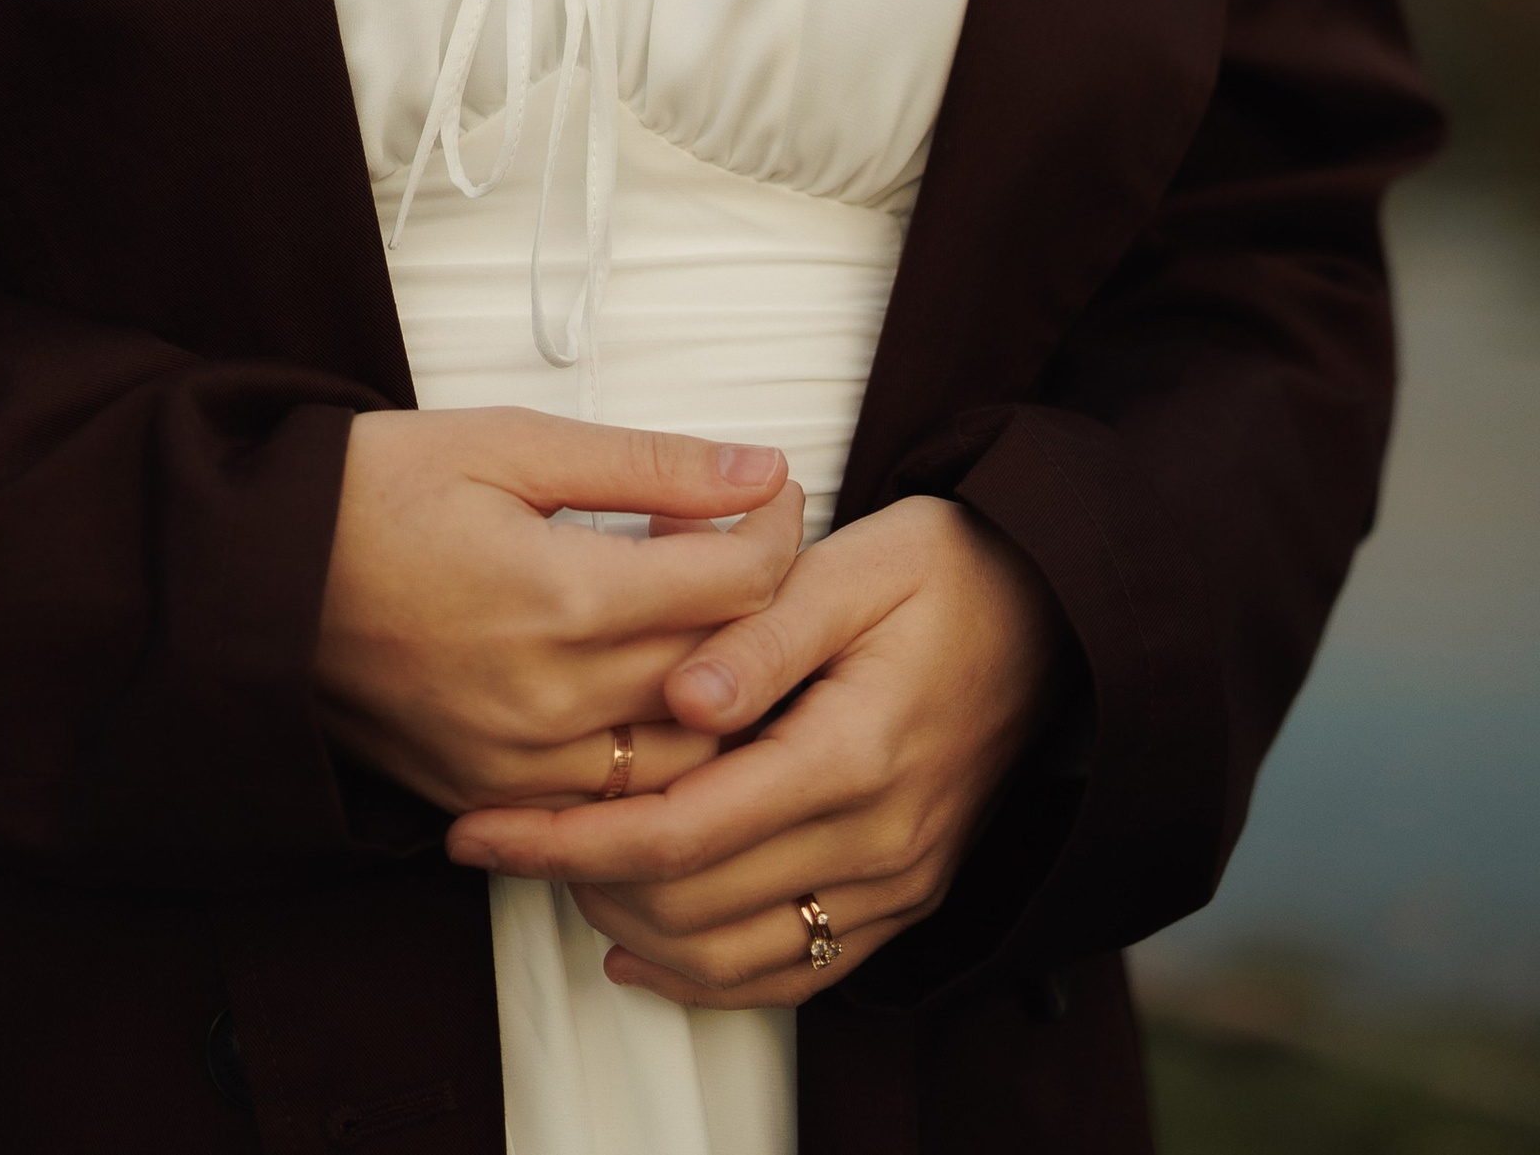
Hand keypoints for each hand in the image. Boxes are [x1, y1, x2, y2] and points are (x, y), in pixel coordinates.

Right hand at [315, 410, 803, 815]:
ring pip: (683, 762)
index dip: (775, 529)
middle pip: (723, 676)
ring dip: (716, 698)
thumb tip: (759, 468)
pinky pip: (610, 804)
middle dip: (761, 607)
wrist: (252, 577)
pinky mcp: (488, 797)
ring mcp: (518, 765)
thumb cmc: (372, 491)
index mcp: (562, 597)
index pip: (735, 585)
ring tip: (702, 623)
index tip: (770, 492)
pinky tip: (641, 689)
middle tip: (747, 547)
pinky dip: (649, 756)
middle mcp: (550, 701)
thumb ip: (646, 462)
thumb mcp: (510, 442)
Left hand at [445, 494, 1062, 1005]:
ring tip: (556, 873)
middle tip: (497, 838)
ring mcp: (896, 882)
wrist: (1058, 614)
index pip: (681, 832)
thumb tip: (680, 696)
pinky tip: (640, 947)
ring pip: (736, 960)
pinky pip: (797, 975)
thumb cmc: (946, 570)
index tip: (481, 824)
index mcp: (853, 752)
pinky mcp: (904, 899)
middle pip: (693, 907)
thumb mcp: (853, 564)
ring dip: (632, 931)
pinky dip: (708, 976)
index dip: (566, 840)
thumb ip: (762, 631)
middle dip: (577, 884)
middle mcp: (877, 839)